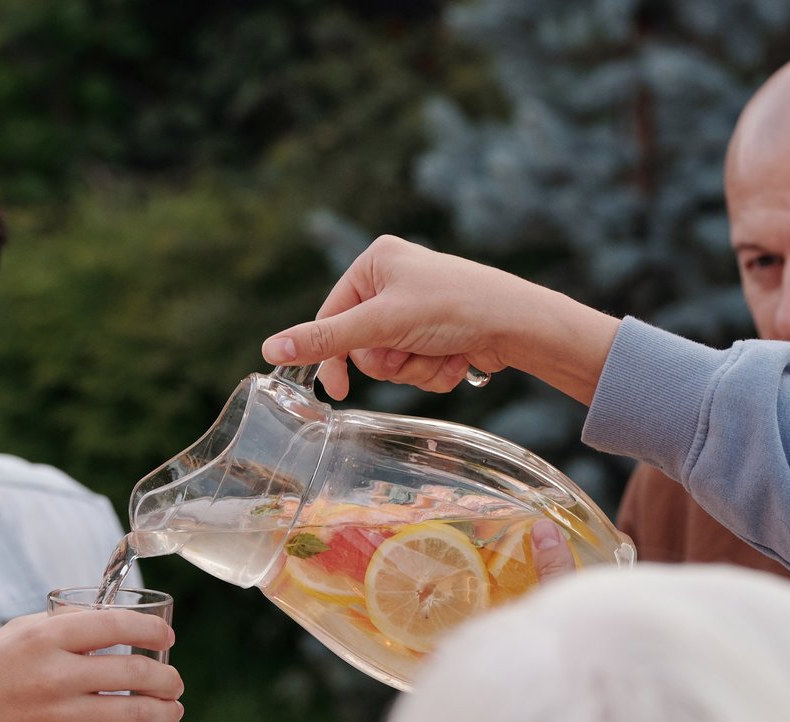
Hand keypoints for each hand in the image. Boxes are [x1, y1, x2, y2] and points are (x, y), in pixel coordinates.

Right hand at [0, 610, 183, 721]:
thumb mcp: (16, 632)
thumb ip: (62, 624)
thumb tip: (110, 624)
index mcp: (47, 636)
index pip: (116, 625)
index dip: (152, 631)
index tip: (165, 639)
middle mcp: (57, 674)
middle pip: (135, 672)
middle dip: (167, 678)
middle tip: (174, 683)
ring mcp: (58, 715)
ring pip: (134, 714)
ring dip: (166, 713)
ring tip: (173, 712)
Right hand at [259, 235, 619, 404]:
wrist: (520, 324)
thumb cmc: (454, 307)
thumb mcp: (380, 323)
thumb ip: (325, 339)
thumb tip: (270, 350)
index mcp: (374, 263)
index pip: (330, 317)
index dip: (334, 357)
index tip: (337, 390)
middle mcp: (392, 282)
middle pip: (360, 345)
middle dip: (389, 359)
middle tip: (412, 349)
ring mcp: (414, 309)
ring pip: (389, 362)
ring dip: (414, 368)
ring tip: (441, 350)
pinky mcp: (435, 333)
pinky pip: (415, 367)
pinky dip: (433, 371)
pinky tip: (457, 356)